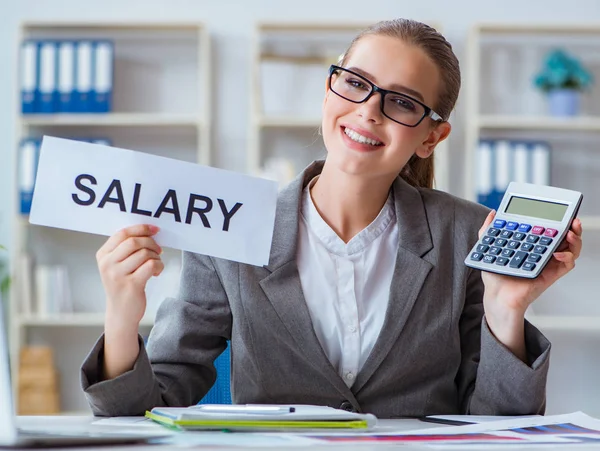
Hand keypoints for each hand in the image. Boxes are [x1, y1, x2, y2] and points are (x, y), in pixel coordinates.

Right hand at [96, 224, 163, 329]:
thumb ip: (126, 248)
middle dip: (151, 243)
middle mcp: (107, 264)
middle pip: (134, 242)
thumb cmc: (123, 284)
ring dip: (156, 256)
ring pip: (144, 253)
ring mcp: (118, 275)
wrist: (121, 313)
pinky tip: (156, 273)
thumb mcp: (117, 265)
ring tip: (155, 264)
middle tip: (158, 250)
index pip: (122, 234)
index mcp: (103, 255)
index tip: (155, 229)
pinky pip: (151, 265)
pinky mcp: (131, 285)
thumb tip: (148, 231)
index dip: (141, 228)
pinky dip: (159, 266)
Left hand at [477, 211, 581, 360]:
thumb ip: (489, 230)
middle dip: (573, 226)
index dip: (558, 220)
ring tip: (570, 233)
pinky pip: (567, 264)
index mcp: (532, 244)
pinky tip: (557, 252)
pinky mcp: (552, 274)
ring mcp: (549, 263)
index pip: (549, 229)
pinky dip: (567, 257)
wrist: (496, 295)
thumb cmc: (495, 275)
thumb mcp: (489, 248)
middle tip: (572, 220)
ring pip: (572, 249)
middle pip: (565, 237)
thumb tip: (493, 213)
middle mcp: (543, 252)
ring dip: (575, 239)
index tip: (559, 212)